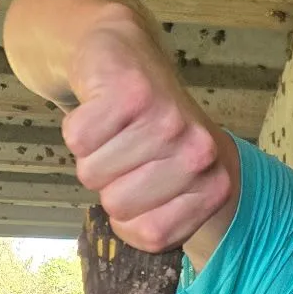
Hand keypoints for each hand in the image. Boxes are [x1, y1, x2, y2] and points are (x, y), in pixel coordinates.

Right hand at [60, 8, 233, 252]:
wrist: (129, 57)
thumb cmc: (146, 136)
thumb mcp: (167, 189)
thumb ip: (155, 225)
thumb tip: (132, 234)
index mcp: (214, 185)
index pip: (151, 236)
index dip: (130, 218)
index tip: (140, 185)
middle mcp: (199, 154)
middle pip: (117, 205)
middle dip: (108, 184)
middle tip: (125, 151)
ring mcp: (168, 120)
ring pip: (92, 173)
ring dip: (92, 154)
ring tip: (115, 129)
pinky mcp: (131, 93)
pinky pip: (78, 139)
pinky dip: (78, 126)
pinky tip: (102, 107)